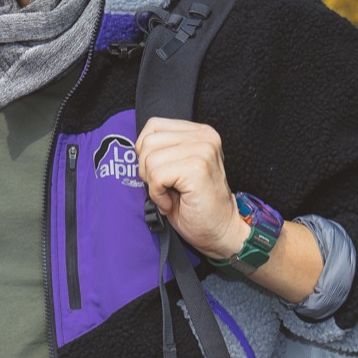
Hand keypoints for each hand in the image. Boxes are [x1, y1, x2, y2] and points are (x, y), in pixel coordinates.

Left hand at [135, 118, 249, 261]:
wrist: (221, 231)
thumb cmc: (196, 205)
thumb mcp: (177, 168)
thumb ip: (163, 151)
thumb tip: (136, 149)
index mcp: (199, 133)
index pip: (153, 126)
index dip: (146, 153)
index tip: (159, 173)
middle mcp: (204, 137)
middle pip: (147, 142)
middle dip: (146, 169)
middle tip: (163, 187)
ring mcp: (203, 151)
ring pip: (149, 159)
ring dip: (153, 184)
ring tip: (169, 195)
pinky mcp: (197, 168)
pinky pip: (156, 176)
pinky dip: (157, 194)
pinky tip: (172, 202)